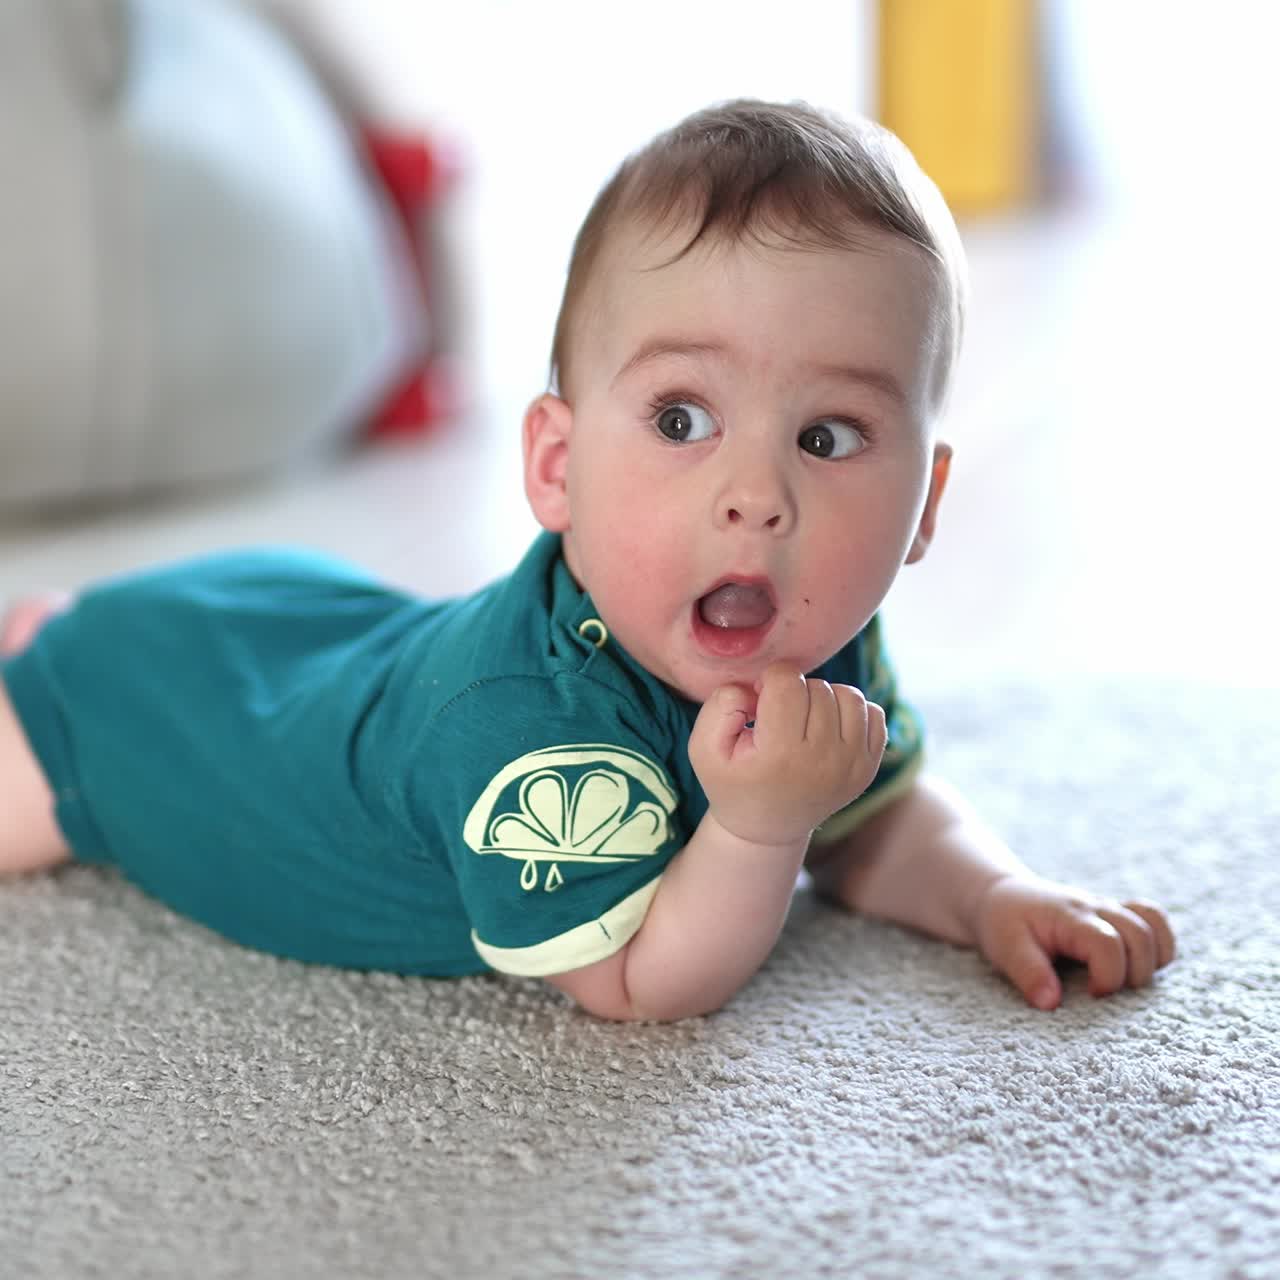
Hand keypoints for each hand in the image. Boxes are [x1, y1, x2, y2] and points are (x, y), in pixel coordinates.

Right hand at [688, 661, 886, 846]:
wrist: (767, 828)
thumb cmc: (733, 781)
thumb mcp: (704, 748)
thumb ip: (720, 706)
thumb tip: (754, 687)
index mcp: (780, 754)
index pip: (787, 681)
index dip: (768, 680)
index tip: (759, 701)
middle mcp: (823, 760)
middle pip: (817, 686)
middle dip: (794, 691)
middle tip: (778, 716)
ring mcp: (852, 766)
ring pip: (850, 695)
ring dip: (824, 697)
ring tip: (804, 717)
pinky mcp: (869, 768)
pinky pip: (874, 713)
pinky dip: (852, 712)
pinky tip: (829, 727)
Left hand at [974, 875, 1175, 1010]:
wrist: (1002, 895)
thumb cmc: (1004, 922)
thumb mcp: (1005, 947)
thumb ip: (1028, 973)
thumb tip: (1051, 1003)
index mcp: (1070, 917)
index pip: (1108, 944)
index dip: (1107, 977)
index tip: (1090, 995)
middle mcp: (1096, 908)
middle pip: (1140, 936)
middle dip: (1134, 973)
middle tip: (1106, 991)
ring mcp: (1109, 908)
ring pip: (1154, 926)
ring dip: (1152, 959)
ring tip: (1124, 980)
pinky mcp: (1116, 914)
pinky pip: (1155, 919)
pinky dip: (1159, 942)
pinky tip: (1138, 963)